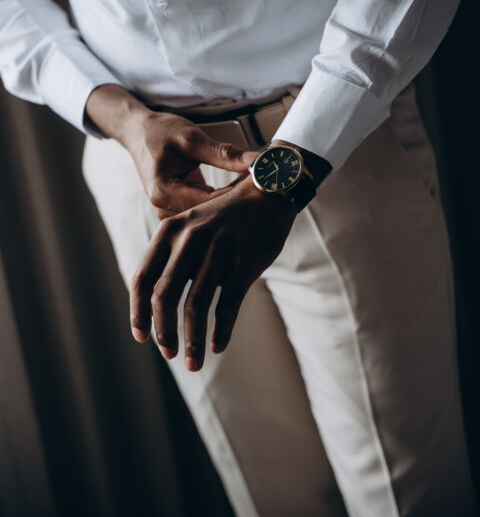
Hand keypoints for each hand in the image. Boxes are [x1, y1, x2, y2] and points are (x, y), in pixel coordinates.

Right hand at [125, 110, 259, 217]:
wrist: (139, 132)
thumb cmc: (160, 132)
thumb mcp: (192, 138)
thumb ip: (223, 153)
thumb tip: (253, 162)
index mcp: (164, 192)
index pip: (209, 203)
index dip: (236, 194)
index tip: (259, 183)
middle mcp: (164, 208)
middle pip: (208, 213)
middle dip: (234, 200)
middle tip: (260, 186)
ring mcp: (169, 210)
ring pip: (207, 214)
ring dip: (228, 202)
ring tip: (249, 187)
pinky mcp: (177, 207)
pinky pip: (203, 209)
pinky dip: (220, 200)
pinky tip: (236, 189)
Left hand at [129, 175, 296, 369]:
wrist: (266, 195)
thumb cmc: (225, 220)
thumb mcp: (190, 228)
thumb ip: (172, 258)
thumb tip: (157, 308)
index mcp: (169, 231)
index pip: (142, 279)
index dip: (138, 313)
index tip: (141, 337)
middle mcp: (189, 239)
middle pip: (165, 297)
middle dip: (164, 332)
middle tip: (168, 354)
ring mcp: (217, 250)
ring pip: (196, 306)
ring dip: (192, 340)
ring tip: (193, 363)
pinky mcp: (244, 262)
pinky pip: (227, 306)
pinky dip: (221, 332)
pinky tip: (217, 346)